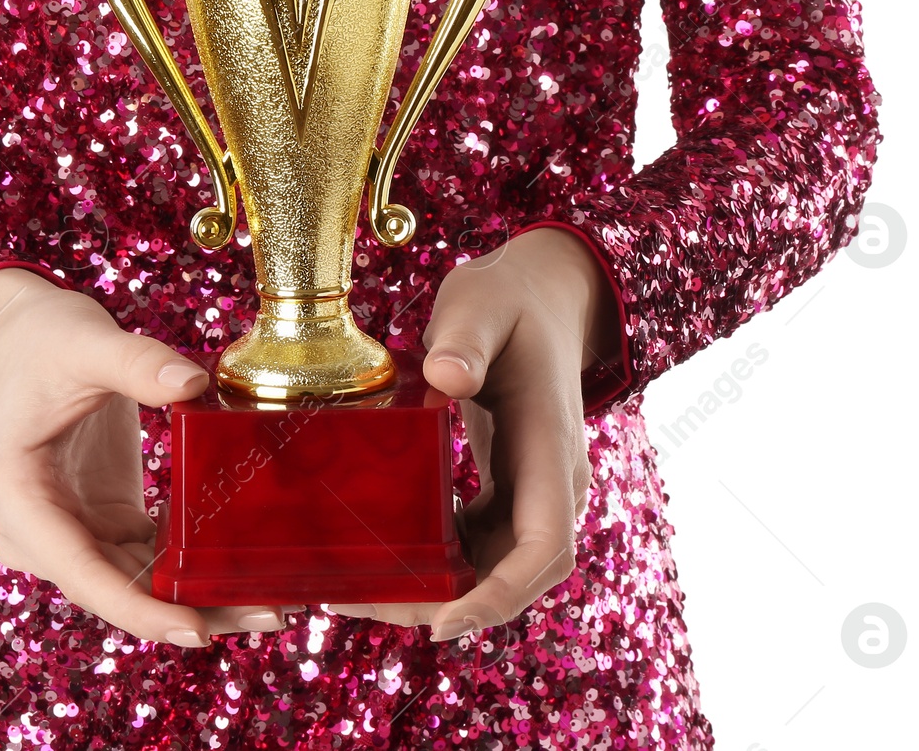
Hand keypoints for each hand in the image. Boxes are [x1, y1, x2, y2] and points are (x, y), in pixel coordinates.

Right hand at [0, 269, 287, 645]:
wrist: (25, 336)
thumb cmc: (44, 339)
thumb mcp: (86, 343)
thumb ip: (136, 363)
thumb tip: (194, 382)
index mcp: (17, 500)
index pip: (80, 571)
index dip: (138, 609)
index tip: (197, 630)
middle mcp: (37, 532)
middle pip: (115, 589)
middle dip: (189, 608)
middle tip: (270, 611)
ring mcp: (69, 531)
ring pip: (136, 583)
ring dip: (198, 594)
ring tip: (273, 599)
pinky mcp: (99, 522)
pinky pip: (146, 557)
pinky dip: (190, 564)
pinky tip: (244, 562)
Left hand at [331, 226, 617, 640]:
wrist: (542, 295)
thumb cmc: (509, 298)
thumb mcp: (481, 304)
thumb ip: (466, 338)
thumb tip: (447, 377)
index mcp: (550, 444)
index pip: (544, 546)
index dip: (499, 594)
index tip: (443, 622)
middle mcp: (552, 480)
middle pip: (517, 570)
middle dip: (454, 603)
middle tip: (371, 605)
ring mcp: (535, 486)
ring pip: (499, 563)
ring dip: (443, 588)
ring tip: (366, 589)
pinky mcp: (512, 485)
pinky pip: (483, 540)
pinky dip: (444, 557)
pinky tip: (391, 551)